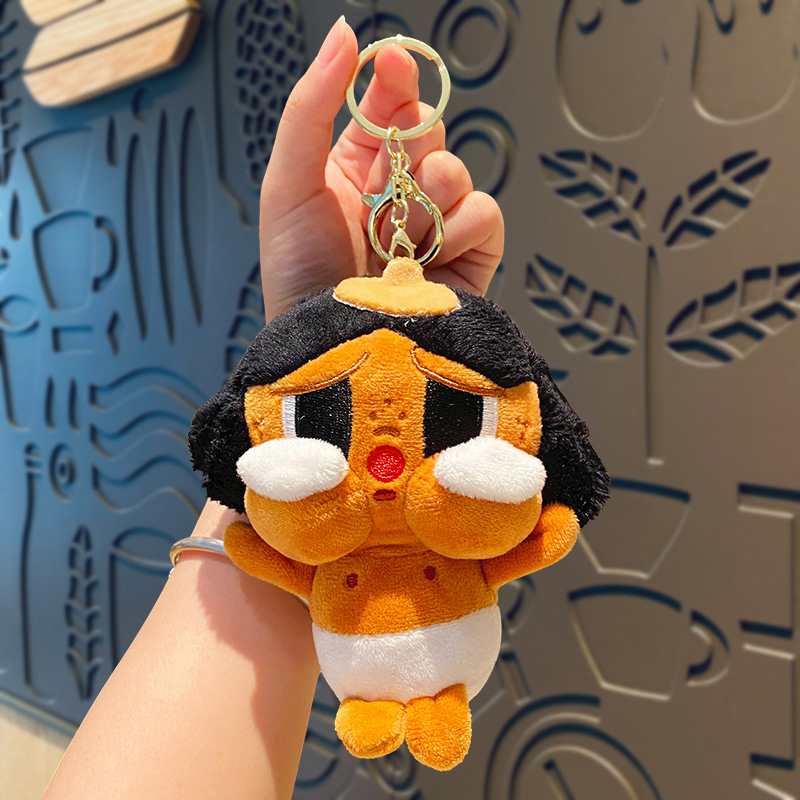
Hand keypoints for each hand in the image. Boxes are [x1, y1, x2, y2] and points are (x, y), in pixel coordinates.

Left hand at [259, 16, 503, 320]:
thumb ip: (310, 106)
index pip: (387, 105)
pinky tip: (429, 255)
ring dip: (424, 199)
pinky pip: (486, 212)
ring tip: (395, 239)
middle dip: (405, 151)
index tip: (391, 66)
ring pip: (457, 170)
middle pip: (429, 130)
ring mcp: (435, 223)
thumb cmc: (297, 274)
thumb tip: (342, 35)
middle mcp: (396, 190)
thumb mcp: (288, 183)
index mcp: (353, 167)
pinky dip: (460, 228)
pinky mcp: (469, 254)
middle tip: (380, 186)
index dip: (394, 80)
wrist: (327, 341)